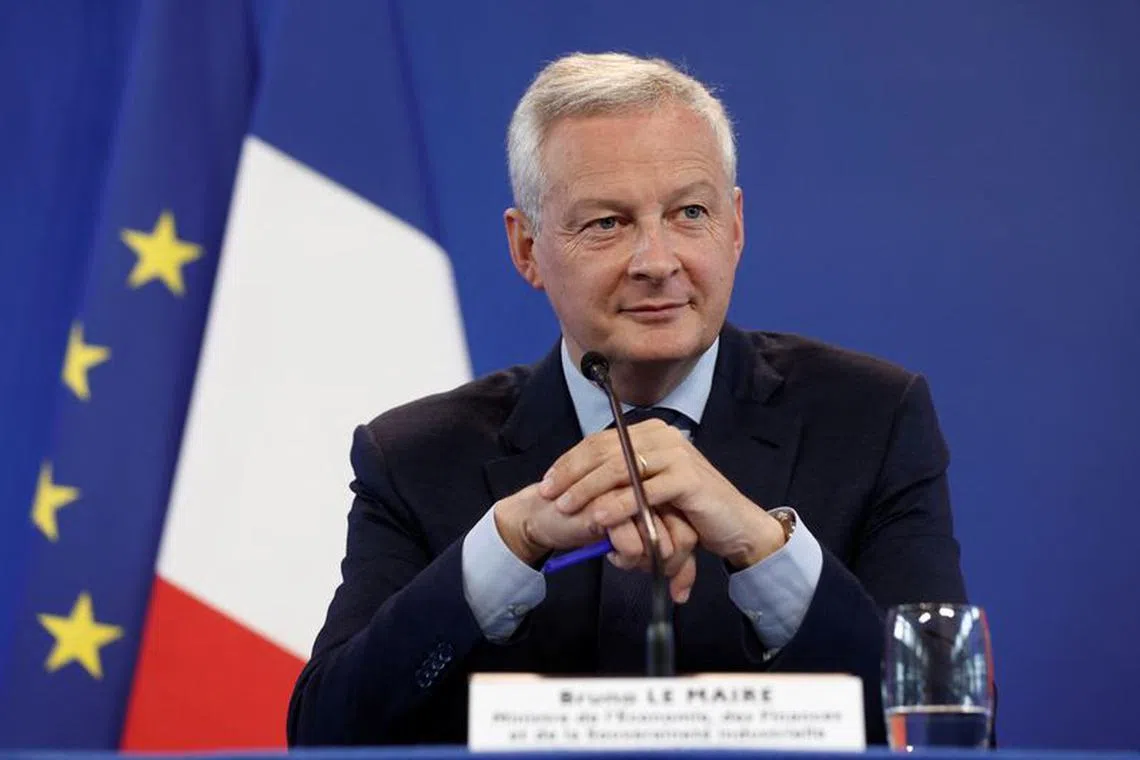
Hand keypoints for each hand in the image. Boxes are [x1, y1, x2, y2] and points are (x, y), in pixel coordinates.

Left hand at [531, 427, 699, 602]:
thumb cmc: (688, 508)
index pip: (599, 441)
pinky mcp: (688, 479)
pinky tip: (598, 518)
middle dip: (571, 475)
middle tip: (548, 495)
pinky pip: (643, 491)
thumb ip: (623, 476)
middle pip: (605, 451)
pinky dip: (618, 505)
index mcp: (650, 432)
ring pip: (620, 469)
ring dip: (588, 489)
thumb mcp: (649, 486)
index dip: (569, 462)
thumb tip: (579, 478)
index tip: (546, 482)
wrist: (735, 524)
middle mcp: (662, 436)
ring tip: (566, 507)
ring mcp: (677, 454)